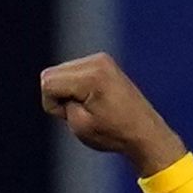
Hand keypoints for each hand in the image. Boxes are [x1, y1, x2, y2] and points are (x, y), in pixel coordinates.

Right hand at [41, 54, 183, 176]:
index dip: (53, 105)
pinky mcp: (103, 61)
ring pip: (60, 72)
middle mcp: (96, 61)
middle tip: (82, 112)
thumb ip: (59, 101)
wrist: (145, 132)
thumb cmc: (114, 133)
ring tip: (90, 106)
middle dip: (58, 95)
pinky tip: (93, 99)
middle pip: (51, 74)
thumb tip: (54, 84)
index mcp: (91, 76)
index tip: (73, 116)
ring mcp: (101, 59)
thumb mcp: (78, 125)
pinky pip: (73, 71)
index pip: (48, 82)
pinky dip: (76, 86)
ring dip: (67, 91)